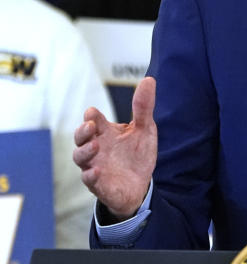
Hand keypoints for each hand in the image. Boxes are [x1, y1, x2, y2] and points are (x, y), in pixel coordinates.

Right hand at [73, 77, 157, 219]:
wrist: (140, 184)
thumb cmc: (138, 154)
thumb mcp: (144, 129)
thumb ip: (143, 107)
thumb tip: (149, 79)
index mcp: (106, 133)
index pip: (93, 121)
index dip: (91, 117)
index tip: (92, 113)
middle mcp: (96, 148)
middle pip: (81, 137)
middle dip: (82, 131)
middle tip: (90, 126)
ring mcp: (95, 165)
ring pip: (80, 158)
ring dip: (85, 151)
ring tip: (95, 146)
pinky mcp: (99, 184)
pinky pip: (89, 180)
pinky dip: (90, 175)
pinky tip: (95, 171)